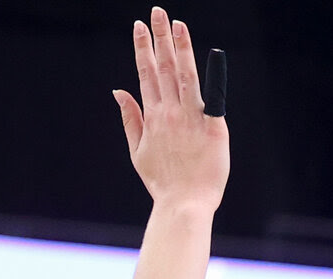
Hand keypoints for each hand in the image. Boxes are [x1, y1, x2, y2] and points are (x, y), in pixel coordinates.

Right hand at [114, 7, 228, 211]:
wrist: (184, 205)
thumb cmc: (163, 184)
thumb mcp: (137, 152)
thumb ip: (130, 119)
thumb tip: (118, 91)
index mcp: (152, 117)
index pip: (146, 74)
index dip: (143, 48)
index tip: (140, 26)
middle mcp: (170, 113)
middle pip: (164, 68)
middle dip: (160, 38)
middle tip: (158, 12)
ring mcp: (191, 120)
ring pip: (185, 76)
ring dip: (181, 48)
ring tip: (179, 25)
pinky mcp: (214, 129)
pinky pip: (212, 98)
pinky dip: (212, 77)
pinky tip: (212, 56)